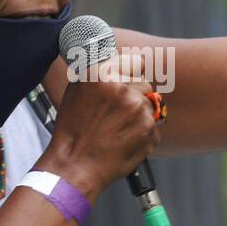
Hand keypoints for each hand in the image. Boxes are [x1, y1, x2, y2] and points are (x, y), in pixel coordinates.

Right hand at [39, 52, 160, 197]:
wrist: (76, 166)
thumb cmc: (73, 131)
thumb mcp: (76, 91)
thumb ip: (98, 72)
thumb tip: (116, 59)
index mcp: (102, 75)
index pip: (133, 60)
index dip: (131, 70)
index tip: (130, 77)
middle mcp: (123, 89)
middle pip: (144, 84)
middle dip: (135, 96)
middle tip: (116, 113)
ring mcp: (139, 110)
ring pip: (151, 105)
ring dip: (140, 114)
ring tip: (118, 128)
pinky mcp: (150, 130)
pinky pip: (154, 125)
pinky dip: (143, 132)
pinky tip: (124, 139)